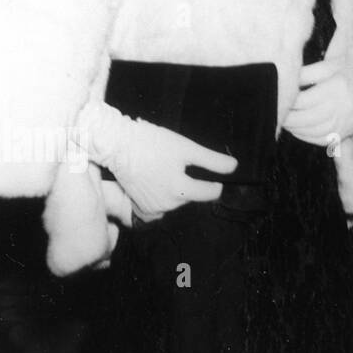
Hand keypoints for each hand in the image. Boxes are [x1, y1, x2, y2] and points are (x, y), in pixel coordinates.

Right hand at [89, 107, 236, 221]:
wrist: (118, 146)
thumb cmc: (153, 144)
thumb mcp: (187, 148)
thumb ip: (212, 161)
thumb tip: (234, 168)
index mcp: (180, 191)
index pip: (211, 193)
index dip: (215, 181)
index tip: (210, 173)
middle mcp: (166, 206)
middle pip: (191, 196)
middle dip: (189, 182)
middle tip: (175, 164)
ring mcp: (151, 209)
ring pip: (177, 200)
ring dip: (176, 188)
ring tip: (163, 169)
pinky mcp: (140, 208)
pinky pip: (161, 206)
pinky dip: (163, 195)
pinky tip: (156, 180)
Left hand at [284, 28, 352, 145]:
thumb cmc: (349, 70)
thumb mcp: (330, 65)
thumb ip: (307, 72)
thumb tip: (285, 80)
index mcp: (337, 88)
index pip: (304, 100)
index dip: (288, 101)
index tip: (279, 99)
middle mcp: (342, 107)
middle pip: (305, 118)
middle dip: (287, 117)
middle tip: (276, 112)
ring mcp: (344, 122)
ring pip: (311, 131)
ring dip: (294, 128)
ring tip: (285, 120)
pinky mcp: (345, 132)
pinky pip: (321, 140)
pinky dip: (305, 137)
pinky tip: (297, 129)